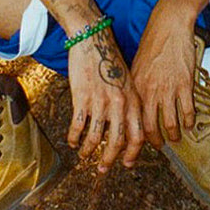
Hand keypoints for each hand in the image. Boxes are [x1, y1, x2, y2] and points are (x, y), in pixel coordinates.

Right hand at [67, 28, 143, 172]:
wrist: (93, 40)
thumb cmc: (109, 58)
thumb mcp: (127, 80)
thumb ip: (129, 102)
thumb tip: (126, 125)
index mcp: (134, 100)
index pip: (138, 135)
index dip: (133, 153)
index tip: (126, 163)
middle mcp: (120, 104)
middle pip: (117, 142)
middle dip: (109, 160)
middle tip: (103, 169)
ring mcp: (101, 102)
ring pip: (95, 138)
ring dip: (88, 151)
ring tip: (84, 156)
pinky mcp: (83, 98)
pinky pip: (78, 126)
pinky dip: (74, 138)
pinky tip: (72, 141)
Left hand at [130, 5, 196, 148]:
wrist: (169, 25)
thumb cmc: (153, 42)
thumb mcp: (137, 65)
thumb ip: (137, 86)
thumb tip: (135, 105)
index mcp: (136, 87)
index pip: (132, 119)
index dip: (133, 136)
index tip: (136, 144)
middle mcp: (150, 91)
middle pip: (150, 128)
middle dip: (155, 142)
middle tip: (159, 146)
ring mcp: (168, 88)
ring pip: (170, 124)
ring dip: (174, 136)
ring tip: (176, 139)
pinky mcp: (185, 84)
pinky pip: (187, 111)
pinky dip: (189, 122)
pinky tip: (189, 124)